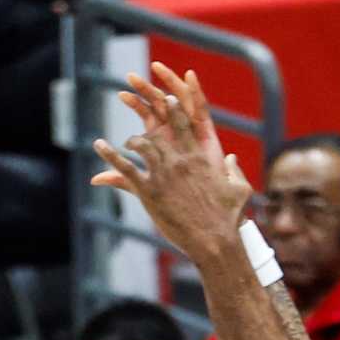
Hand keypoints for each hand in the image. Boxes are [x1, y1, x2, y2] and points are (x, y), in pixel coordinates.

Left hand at [91, 62, 252, 264]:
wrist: (214, 241)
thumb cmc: (229, 218)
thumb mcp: (239, 190)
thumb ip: (235, 170)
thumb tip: (232, 158)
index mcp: (200, 156)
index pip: (184, 123)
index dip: (174, 109)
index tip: (166, 98)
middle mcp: (179, 161)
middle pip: (159, 131)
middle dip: (149, 118)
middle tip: (141, 111)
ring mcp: (163, 175)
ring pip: (141, 146)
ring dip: (132, 141)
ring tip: (128, 143)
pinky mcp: (149, 191)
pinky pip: (125, 168)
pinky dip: (111, 156)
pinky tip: (100, 145)